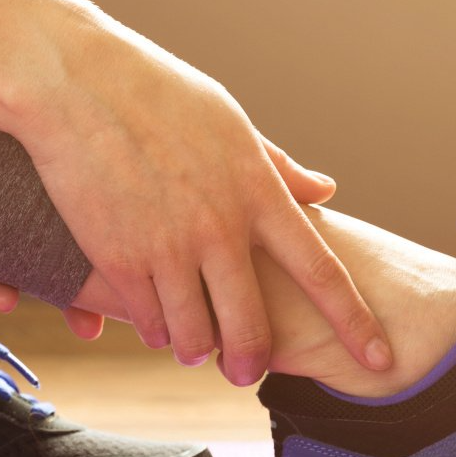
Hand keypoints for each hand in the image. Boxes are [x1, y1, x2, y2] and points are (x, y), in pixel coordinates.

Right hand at [12, 15, 390, 384]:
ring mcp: (170, 247)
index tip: (379, 358)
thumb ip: (279, 168)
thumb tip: (326, 190)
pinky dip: (154, 330)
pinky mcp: (120, 258)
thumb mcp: (231, 122)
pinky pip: (148, 320)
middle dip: (252, 361)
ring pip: (195, 336)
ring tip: (192, 349)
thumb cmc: (157, 93)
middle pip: (253, 325)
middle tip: (245, 374)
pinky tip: (154, 326)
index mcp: (259, 192)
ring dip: (196, 350)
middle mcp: (221, 227)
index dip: (354, 322)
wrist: (76, 82)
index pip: (321, 271)